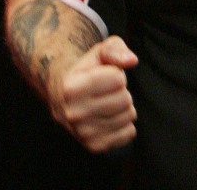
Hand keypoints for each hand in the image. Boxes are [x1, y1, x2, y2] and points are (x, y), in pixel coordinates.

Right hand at [47, 35, 138, 152]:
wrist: (64, 97)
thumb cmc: (88, 71)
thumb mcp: (99, 52)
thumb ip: (116, 49)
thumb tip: (131, 61)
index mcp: (72, 88)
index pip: (118, 79)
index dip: (116, 74)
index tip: (104, 76)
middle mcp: (74, 113)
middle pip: (124, 99)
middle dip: (122, 91)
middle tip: (107, 91)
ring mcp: (83, 133)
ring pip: (129, 116)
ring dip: (124, 107)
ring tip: (108, 103)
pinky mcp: (94, 146)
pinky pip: (129, 133)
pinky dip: (126, 124)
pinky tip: (111, 117)